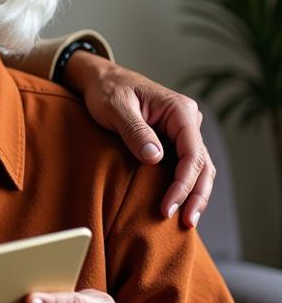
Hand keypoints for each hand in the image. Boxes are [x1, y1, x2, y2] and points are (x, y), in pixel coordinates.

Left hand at [64, 52, 213, 226]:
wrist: (100, 81)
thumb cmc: (106, 91)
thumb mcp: (116, 108)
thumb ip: (135, 131)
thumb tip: (155, 158)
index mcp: (179, 110)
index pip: (192, 152)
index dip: (183, 182)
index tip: (169, 205)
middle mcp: (187, 120)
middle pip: (202, 164)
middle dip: (195, 194)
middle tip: (184, 221)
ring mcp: (182, 131)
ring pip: (199, 168)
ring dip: (194, 194)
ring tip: (186, 221)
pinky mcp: (173, 140)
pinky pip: (186, 166)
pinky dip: (185, 186)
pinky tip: (180, 205)